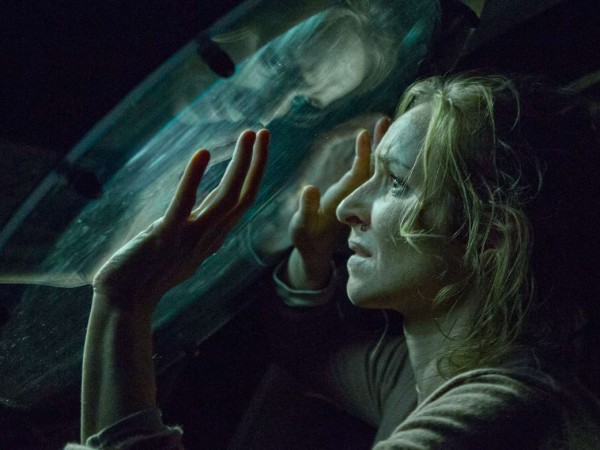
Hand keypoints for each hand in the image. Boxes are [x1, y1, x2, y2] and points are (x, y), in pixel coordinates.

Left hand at [92, 129, 269, 317]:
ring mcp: (190, 238)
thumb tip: (207, 204)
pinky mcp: (165, 237)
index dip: (254, 172)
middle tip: (264, 132)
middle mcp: (209, 238)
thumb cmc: (150, 272)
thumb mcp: (183, 245)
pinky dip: (195, 178)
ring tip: (248, 136)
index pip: (243, 201)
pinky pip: (184, 204)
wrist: (125, 301)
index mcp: (213, 237)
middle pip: (243, 196)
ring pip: (226, 198)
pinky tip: (202, 154)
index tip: (259, 145)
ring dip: (240, 165)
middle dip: (256, 163)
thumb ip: (199, 224)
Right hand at [286, 117, 389, 289]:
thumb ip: (307, 207)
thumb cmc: (306, 236)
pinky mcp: (355, 192)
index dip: (362, 155)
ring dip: (378, 145)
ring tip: (384, 123)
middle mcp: (355, 194)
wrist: (316, 249)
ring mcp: (357, 193)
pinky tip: (375, 140)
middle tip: (386, 119)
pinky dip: (372, 153)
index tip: (364, 135)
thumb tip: (310, 187)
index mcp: (345, 199)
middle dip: (379, 144)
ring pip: (373, 166)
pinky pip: (367, 170)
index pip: (358, 174)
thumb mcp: (302, 224)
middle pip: (372, 166)